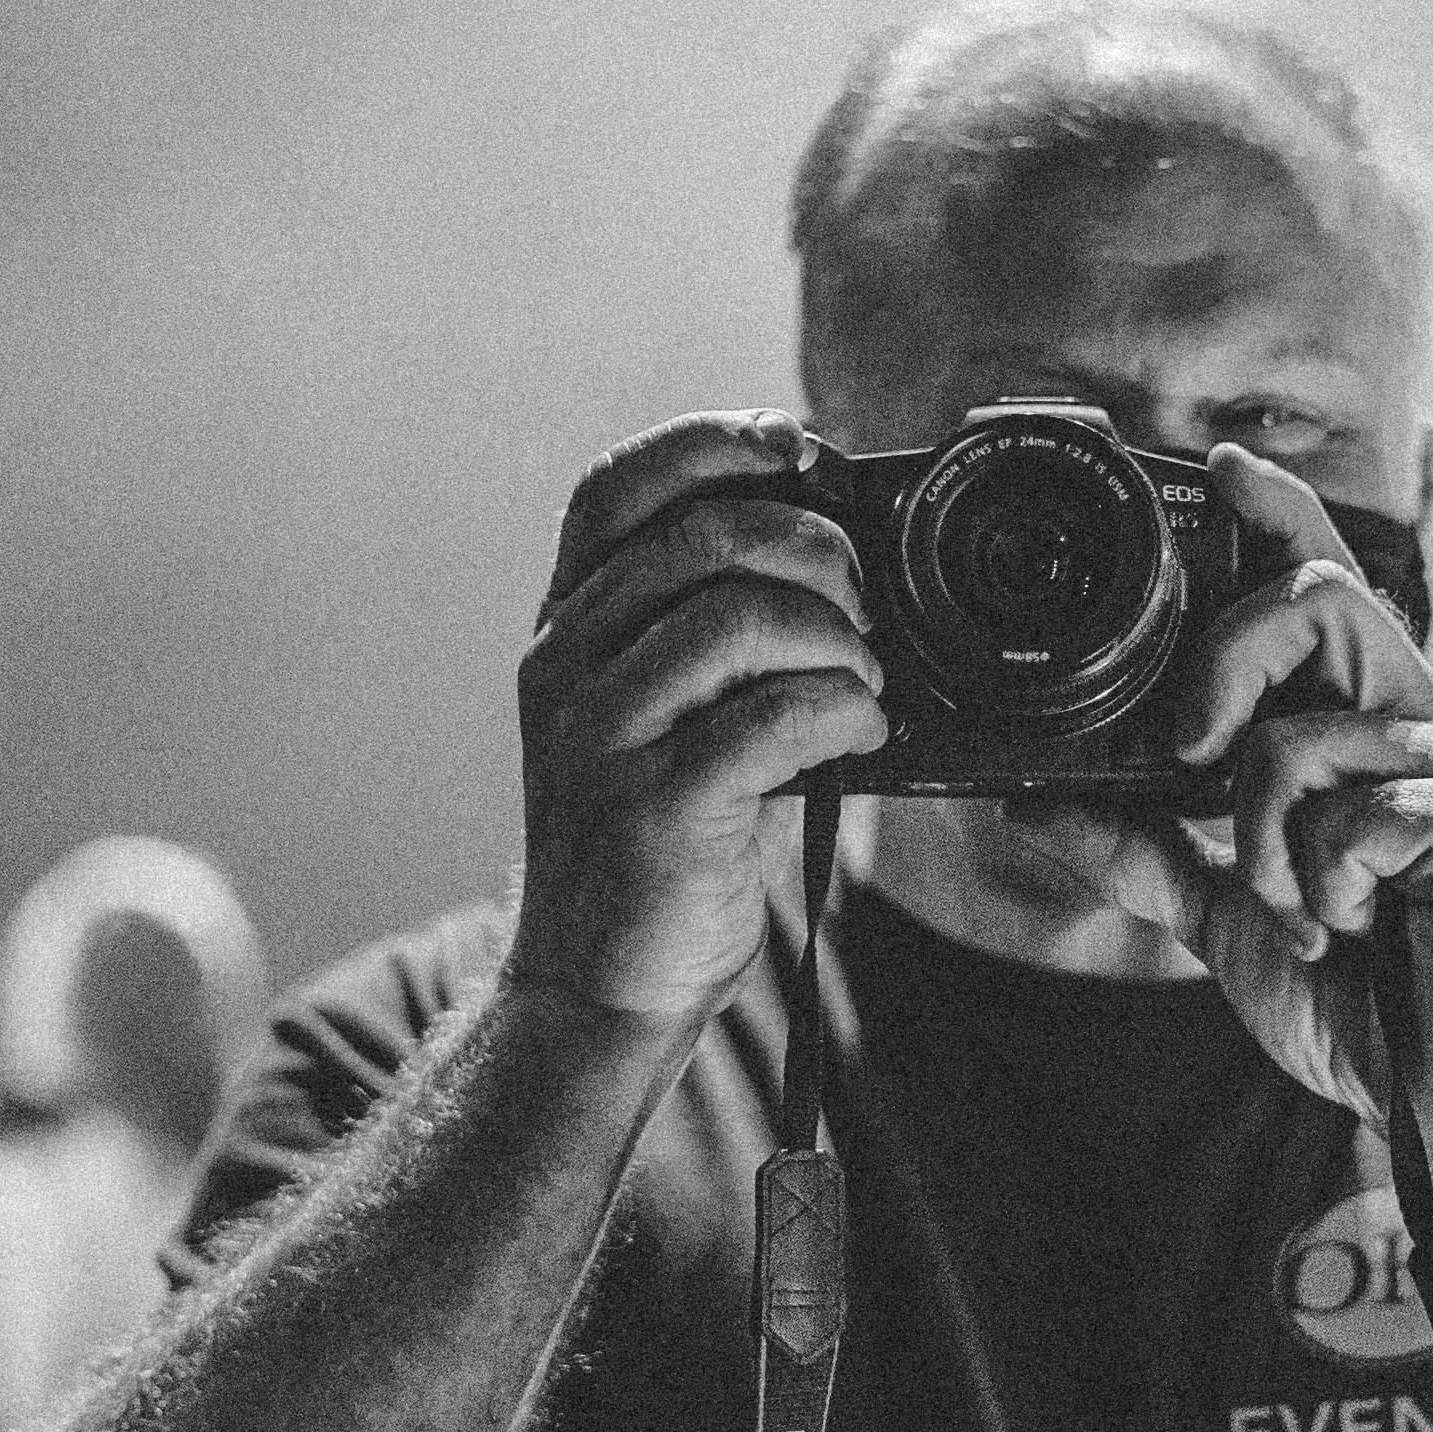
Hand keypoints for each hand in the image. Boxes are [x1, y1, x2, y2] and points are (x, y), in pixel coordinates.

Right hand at [503, 411, 890, 1024]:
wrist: (598, 987)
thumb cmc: (657, 846)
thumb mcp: (660, 718)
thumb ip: (713, 633)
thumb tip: (837, 549)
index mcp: (566, 629)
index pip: (616, 487)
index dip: (712, 445)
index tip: (802, 453)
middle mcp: (565, 666)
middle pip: (703, 537)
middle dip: (816, 553)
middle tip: (865, 607)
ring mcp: (599, 736)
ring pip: (742, 616)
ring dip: (839, 640)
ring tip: (868, 683)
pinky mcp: (652, 807)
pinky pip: (774, 717)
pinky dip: (844, 712)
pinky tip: (864, 736)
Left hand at [1003, 446, 1432, 1158]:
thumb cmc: (1366, 1003)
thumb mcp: (1228, 916)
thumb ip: (1145, 851)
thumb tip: (1036, 798)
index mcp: (1362, 730)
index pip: (1324, 586)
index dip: (1277, 518)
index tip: (1219, 469)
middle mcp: (1415, 726)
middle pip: (1313, 599)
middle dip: (1222, 664)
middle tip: (1188, 756)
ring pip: (1305, 727)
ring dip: (1262, 836)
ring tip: (1302, 910)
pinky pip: (1352, 815)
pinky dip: (1321, 886)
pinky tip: (1360, 931)